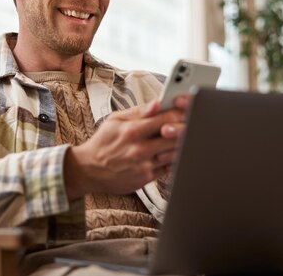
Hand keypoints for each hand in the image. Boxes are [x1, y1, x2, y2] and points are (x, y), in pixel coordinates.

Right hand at [64, 95, 188, 199]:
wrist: (89, 170)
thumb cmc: (103, 142)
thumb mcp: (115, 120)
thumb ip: (138, 112)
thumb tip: (157, 103)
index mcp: (132, 131)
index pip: (165, 118)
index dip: (180, 111)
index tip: (186, 108)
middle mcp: (139, 149)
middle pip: (175, 137)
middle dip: (186, 127)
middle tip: (193, 121)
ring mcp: (144, 166)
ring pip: (174, 153)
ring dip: (182, 144)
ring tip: (185, 136)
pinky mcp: (146, 178)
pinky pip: (168, 167)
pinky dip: (173, 158)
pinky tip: (172, 151)